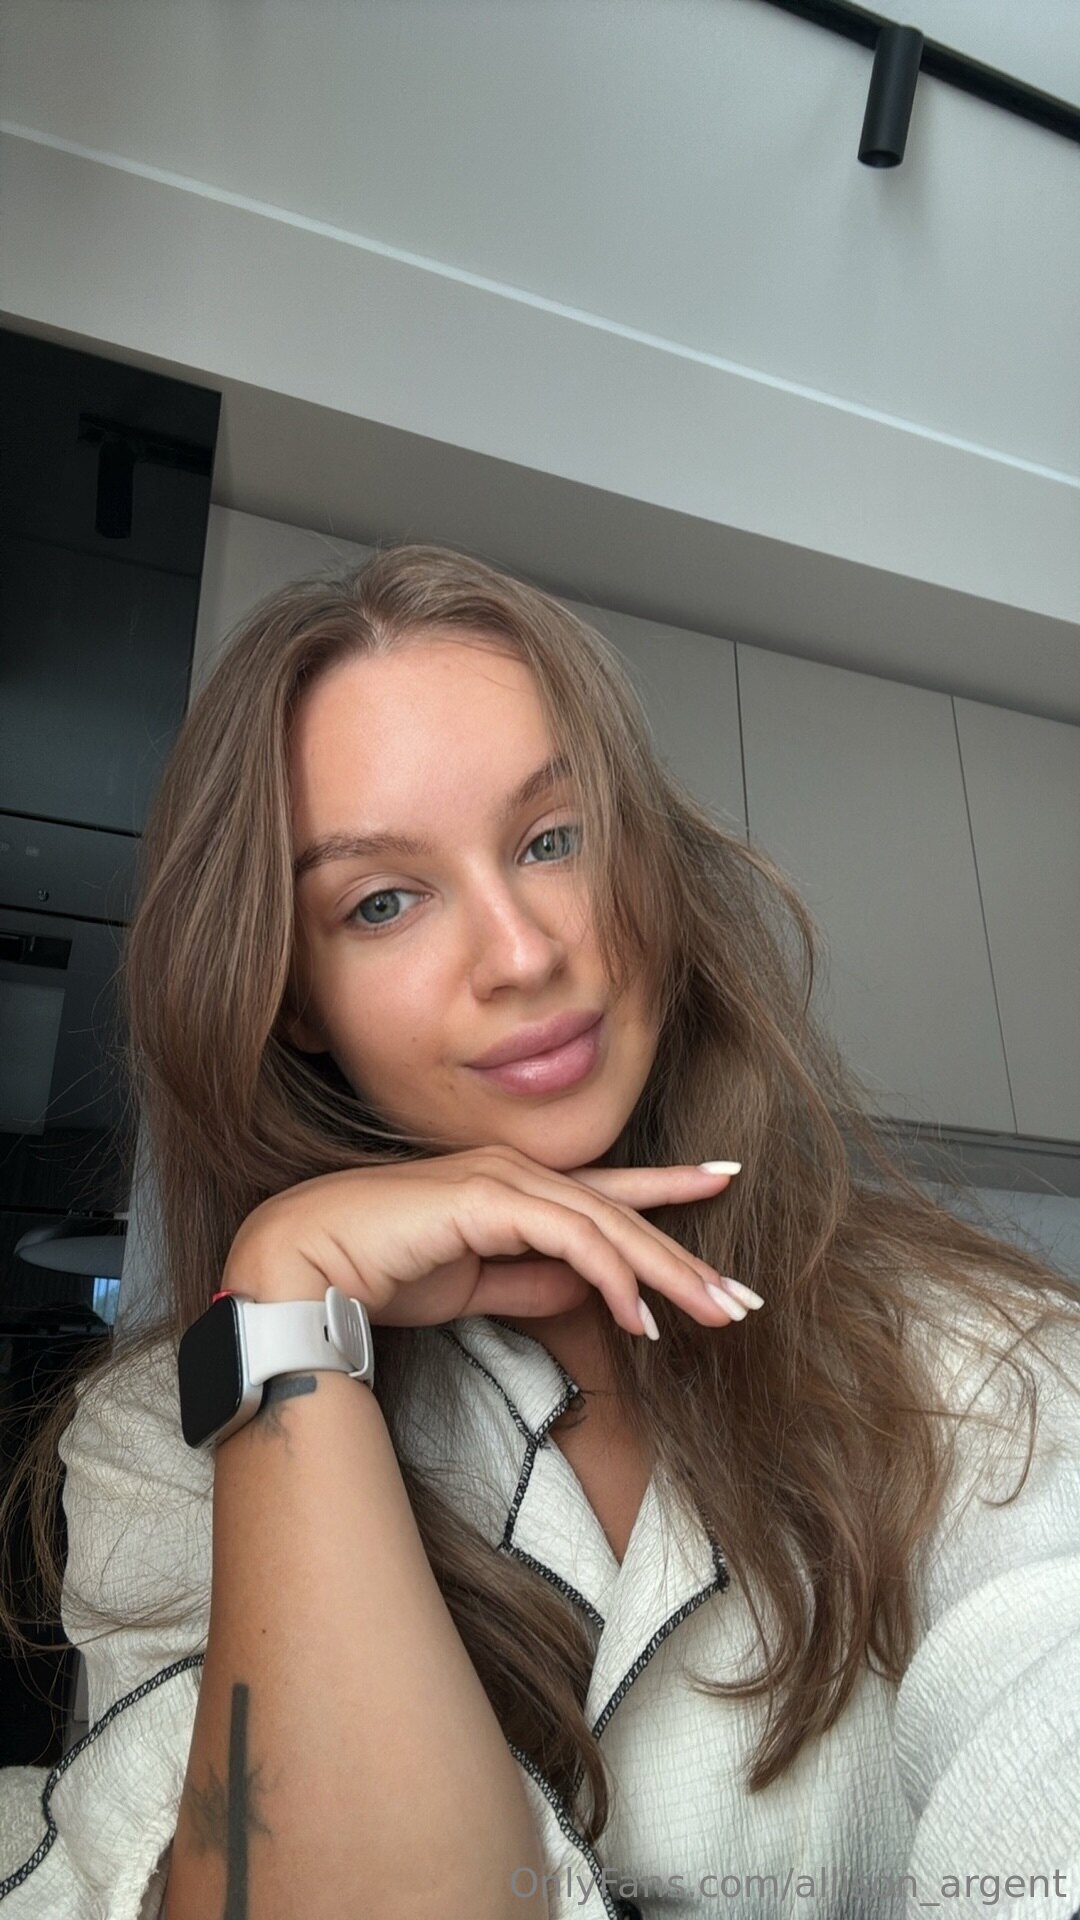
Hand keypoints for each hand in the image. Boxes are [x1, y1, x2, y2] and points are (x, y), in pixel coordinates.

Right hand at [222, 1145, 742, 1337]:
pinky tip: (641, 1315)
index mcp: (512, 1189)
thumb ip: (529, 1284)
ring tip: (715, 1314)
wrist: (304, 1260)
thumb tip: (587, 1295)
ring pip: (610, 1224)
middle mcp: (516, 1173)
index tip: (723, 1183)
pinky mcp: (488, 1197)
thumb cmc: (375, 1269)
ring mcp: (503, 1179)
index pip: (607, 1190)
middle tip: (743, 1297)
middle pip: (622, 1213)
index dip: (668, 1187)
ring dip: (667, 1274)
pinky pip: (572, 1238)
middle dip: (686, 1257)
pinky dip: (612, 1276)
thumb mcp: (473, 1286)